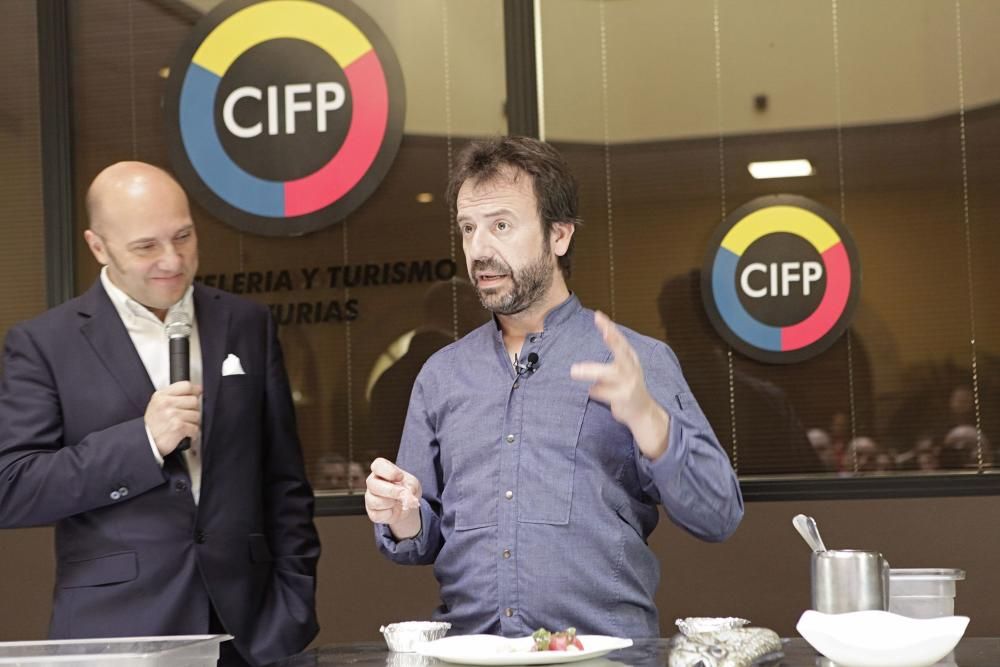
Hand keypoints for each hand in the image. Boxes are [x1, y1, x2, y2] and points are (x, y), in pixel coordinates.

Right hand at [144, 381, 201, 455]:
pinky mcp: (178, 427)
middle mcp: (166, 403)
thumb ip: (173, 395)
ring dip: (193, 422)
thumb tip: (197, 389)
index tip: (197, 393)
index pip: (186, 386)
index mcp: (161, 396)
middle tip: (185, 416)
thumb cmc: (153, 425)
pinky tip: (184, 433)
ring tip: (183, 425)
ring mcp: (172, 415)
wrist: (146, 442)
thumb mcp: (157, 404)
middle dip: (193, 409)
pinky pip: (195, 428)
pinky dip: (192, 433)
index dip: (194, 390)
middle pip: (194, 400)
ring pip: (196, 415)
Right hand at [365, 457, 421, 539]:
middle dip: (391, 491)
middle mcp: (372, 481)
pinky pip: (377, 514)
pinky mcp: (371, 512)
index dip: (389, 471)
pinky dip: (389, 514)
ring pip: (374, 501)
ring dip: (391, 503)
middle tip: (403, 493)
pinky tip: (392, 510)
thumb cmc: (407, 488)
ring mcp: (370, 497)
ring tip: (398, 502)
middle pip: (372, 484)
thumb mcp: (413, 484)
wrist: (407, 505)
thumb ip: (411, 486)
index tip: (400, 477)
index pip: (377, 465)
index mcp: (381, 469)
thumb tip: (405, 495)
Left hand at [570, 310, 669, 458]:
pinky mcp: (623, 397)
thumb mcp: (625, 366)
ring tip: (574, 370)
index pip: (619, 339)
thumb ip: (616, 350)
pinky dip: (595, 391)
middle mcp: (631, 368)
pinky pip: (603, 393)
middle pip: (621, 350)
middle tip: (602, 329)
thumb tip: (601, 327)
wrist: (643, 412)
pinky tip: (592, 392)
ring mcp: (628, 383)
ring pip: (609, 373)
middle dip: (612, 339)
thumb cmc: (628, 385)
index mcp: (630, 358)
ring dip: (591, 371)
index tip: (598, 316)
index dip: (609, 327)